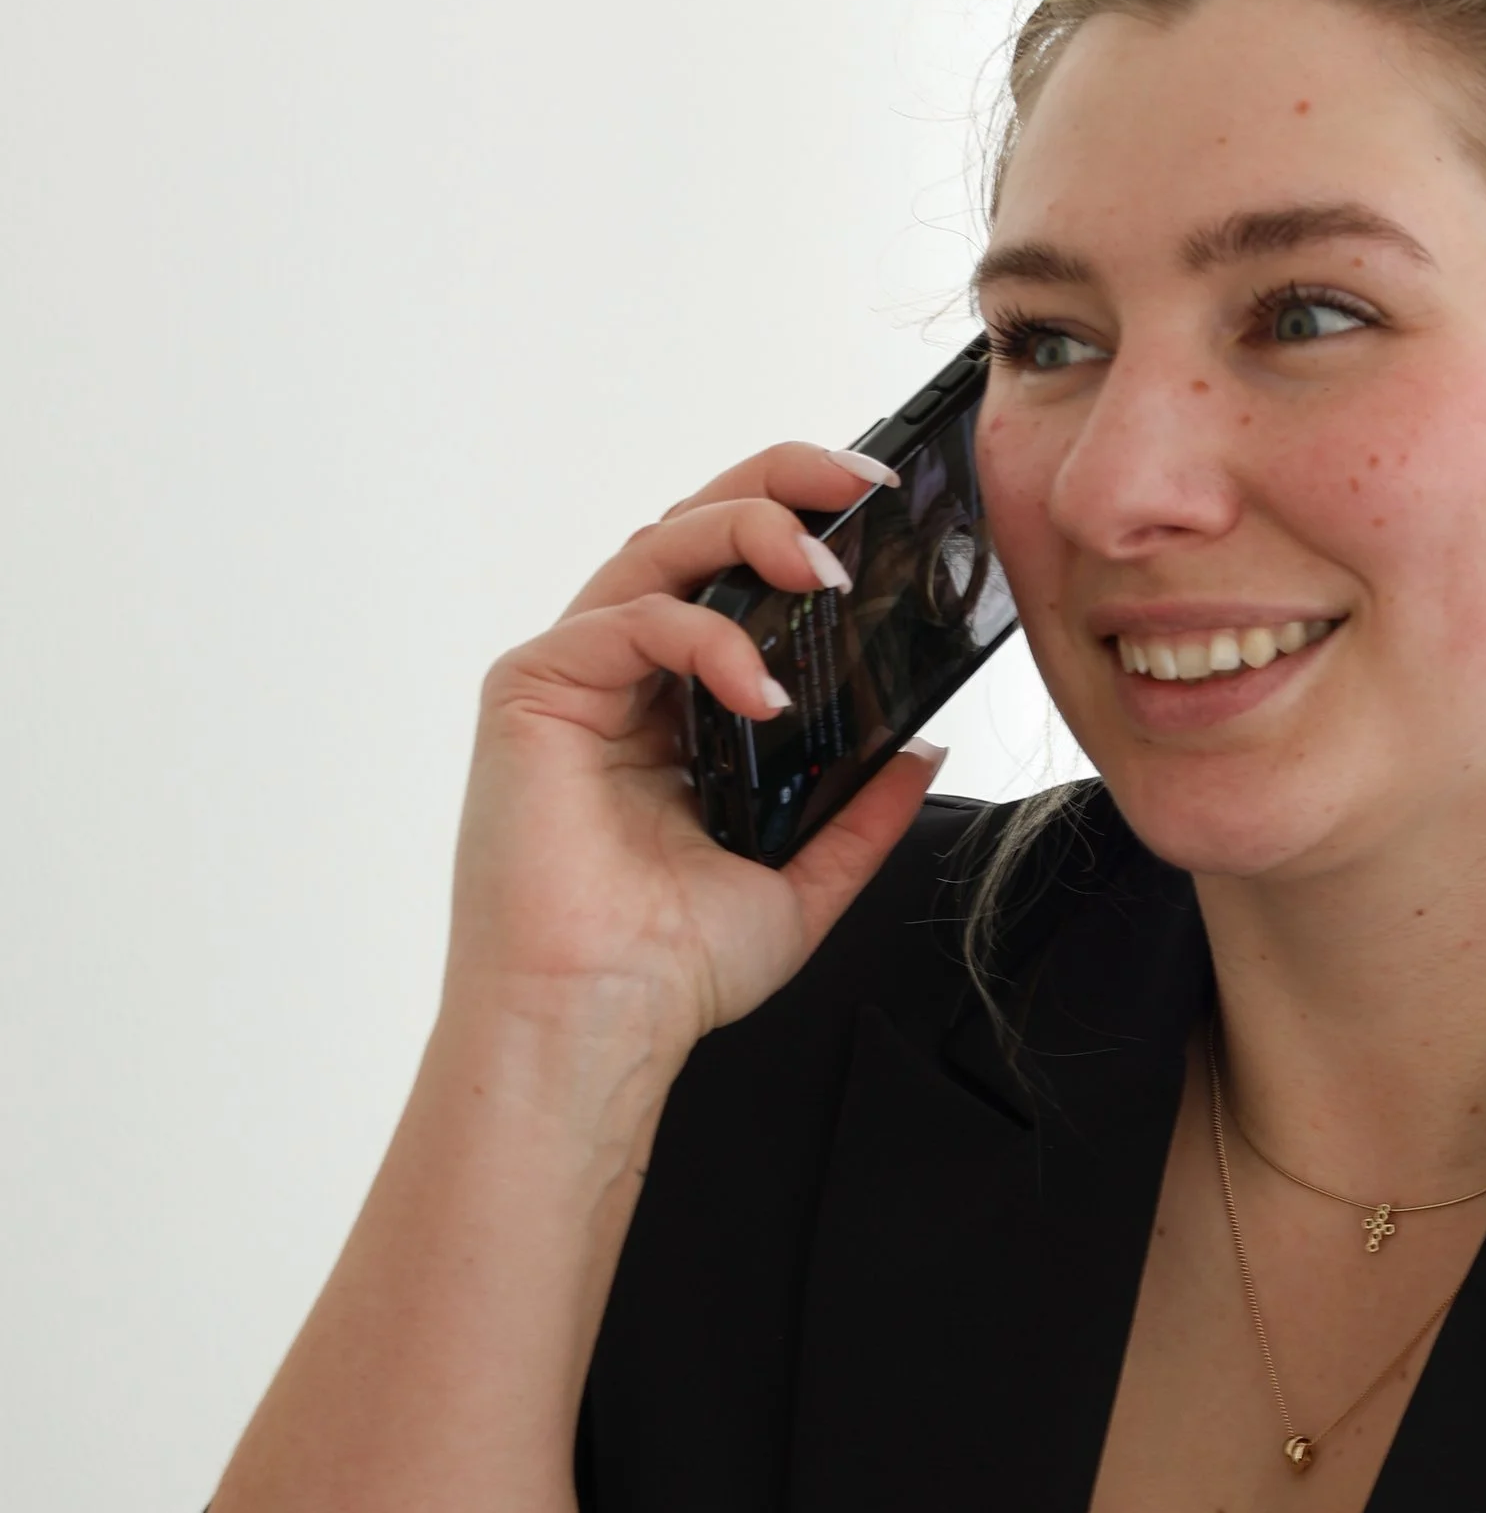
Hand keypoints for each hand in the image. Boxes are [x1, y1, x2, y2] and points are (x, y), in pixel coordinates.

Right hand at [443, 441, 945, 1059]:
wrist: (600, 1024)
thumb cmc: (669, 966)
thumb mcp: (803, 880)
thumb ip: (863, 813)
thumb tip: (925, 747)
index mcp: (676, 705)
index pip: (736, 574)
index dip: (801, 521)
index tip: (882, 507)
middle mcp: (622, 675)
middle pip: (694, 530)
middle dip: (780, 488)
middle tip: (859, 489)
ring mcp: (574, 675)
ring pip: (659, 547)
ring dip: (751, 536)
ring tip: (825, 574)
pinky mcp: (533, 690)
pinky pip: (629, 618)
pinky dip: (704, 636)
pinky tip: (761, 692)